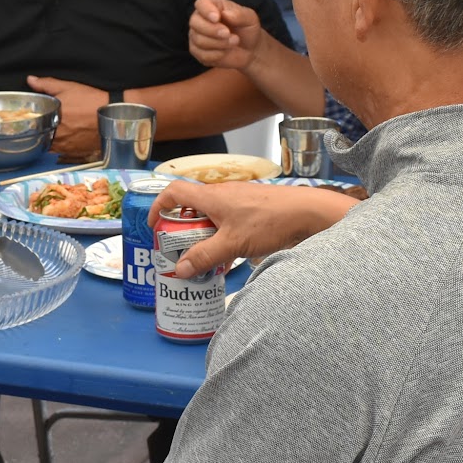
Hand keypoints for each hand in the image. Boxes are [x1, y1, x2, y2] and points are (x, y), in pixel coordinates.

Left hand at [26, 75, 104, 161]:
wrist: (113, 114)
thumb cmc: (92, 101)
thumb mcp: (68, 87)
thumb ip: (46, 84)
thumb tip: (31, 80)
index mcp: (52, 120)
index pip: (33, 128)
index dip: (31, 125)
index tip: (32, 122)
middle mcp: (59, 136)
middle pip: (41, 139)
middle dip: (42, 133)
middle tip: (45, 125)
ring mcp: (68, 146)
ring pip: (52, 147)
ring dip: (51, 141)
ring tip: (56, 131)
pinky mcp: (78, 152)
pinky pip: (64, 152)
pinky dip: (63, 146)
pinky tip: (67, 137)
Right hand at [155, 178, 358, 278]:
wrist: (308, 213)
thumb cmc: (269, 222)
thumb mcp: (232, 244)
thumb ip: (205, 257)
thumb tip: (180, 270)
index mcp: (211, 196)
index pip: (174, 191)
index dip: (159, 206)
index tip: (154, 225)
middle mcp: (223, 193)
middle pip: (192, 204)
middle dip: (182, 226)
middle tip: (179, 248)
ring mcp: (240, 199)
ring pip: (212, 213)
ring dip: (203, 231)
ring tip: (204, 255)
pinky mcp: (254, 207)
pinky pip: (229, 218)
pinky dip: (221, 233)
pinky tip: (231, 253)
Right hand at [188, 0, 264, 71]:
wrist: (249, 49)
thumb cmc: (247, 29)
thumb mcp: (249, 19)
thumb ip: (239, 15)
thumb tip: (226, 14)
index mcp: (212, 5)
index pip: (201, 3)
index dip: (206, 10)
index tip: (217, 18)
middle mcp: (200, 18)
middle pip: (195, 22)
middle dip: (212, 30)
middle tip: (228, 34)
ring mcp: (196, 35)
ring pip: (198, 40)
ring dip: (218, 43)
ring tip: (233, 42)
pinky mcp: (197, 51)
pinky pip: (201, 54)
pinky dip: (216, 55)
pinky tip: (226, 52)